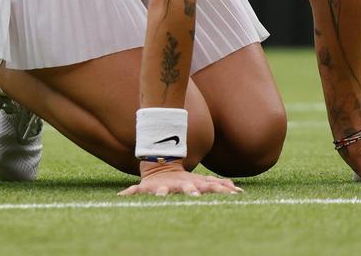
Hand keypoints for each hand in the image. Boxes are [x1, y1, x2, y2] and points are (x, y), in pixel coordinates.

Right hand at [118, 160, 241, 196]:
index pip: (209, 185)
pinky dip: (129, 192)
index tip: (231, 193)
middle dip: (191, 190)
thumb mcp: (201, 181)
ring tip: (161, 196)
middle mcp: (178, 184)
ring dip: (161, 192)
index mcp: (192, 184)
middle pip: (187, 186)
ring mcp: (163, 185)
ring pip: (161, 189)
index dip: (219, 189)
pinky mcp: (147, 186)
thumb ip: (218, 185)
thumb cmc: (184, 179)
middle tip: (195, 195)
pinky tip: (122, 196)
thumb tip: (238, 190)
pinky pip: (136, 190)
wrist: (161, 164)